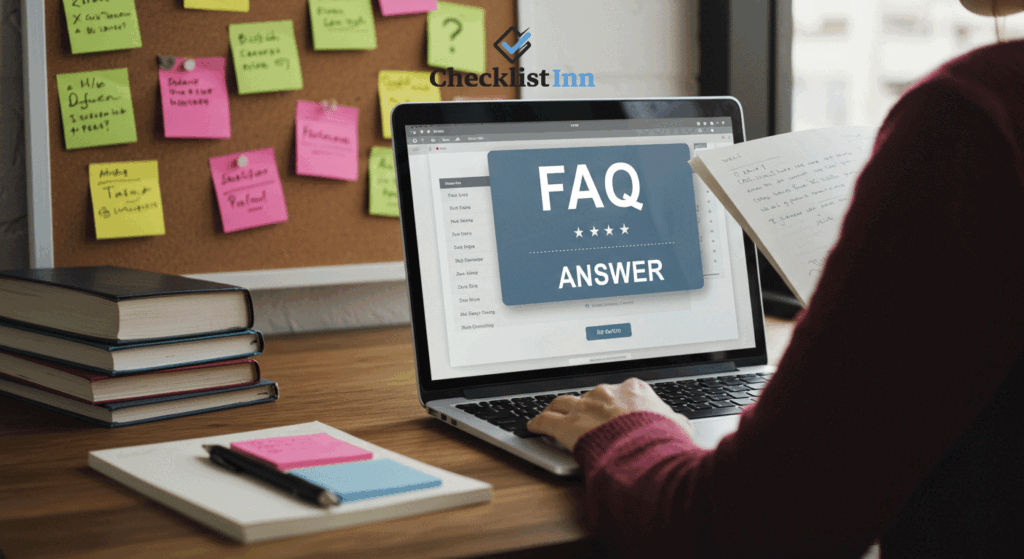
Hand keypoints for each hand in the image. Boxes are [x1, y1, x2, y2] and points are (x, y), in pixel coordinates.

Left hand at [527, 377, 694, 451]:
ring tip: (550, 413)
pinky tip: (533, 426)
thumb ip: (675, 423)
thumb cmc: (662, 441)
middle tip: (580, 415)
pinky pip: (547, 421)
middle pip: (589, 396)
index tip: (610, 409)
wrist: (645, 451)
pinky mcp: (568, 425)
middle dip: (584, 406)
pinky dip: (538, 423)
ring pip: (563, 403)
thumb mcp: (678, 428)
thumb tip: (681, 425)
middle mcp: (606, 393)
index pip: (618, 392)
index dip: (612, 402)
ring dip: (556, 408)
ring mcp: (585, 407)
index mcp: (633, 390)